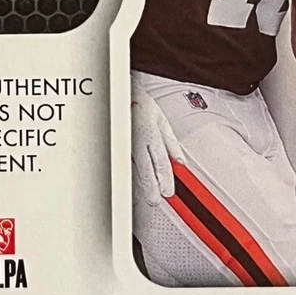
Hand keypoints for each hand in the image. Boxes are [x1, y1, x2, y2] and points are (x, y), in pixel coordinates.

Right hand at [131, 84, 183, 205]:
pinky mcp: (116, 145)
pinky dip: (128, 175)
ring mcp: (125, 143)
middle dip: (152, 188)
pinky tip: (132, 184)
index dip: (165, 179)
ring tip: (145, 197)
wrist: (119, 94)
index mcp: (151, 133)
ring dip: (140, 184)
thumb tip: (180, 161)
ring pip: (132, 168)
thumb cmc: (140, 103)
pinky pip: (124, 163)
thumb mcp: (161, 119)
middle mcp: (137, 140)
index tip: (168, 192)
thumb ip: (171, 142)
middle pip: (145, 169)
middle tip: (155, 200)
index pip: (161, 161)